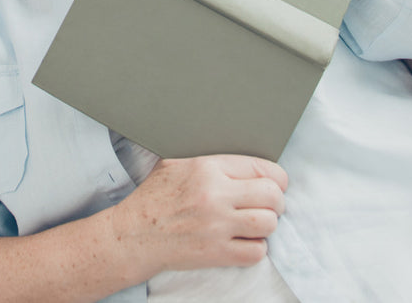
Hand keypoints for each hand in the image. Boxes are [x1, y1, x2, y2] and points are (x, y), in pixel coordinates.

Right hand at [111, 155, 286, 274]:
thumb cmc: (154, 197)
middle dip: (277, 201)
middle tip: (270, 205)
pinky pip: (256, 252)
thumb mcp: (176, 163)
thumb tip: (238, 159)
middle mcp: (216, 195)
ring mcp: (217, 226)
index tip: (276, 184)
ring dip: (267, 225)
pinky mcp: (217, 253)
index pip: (261, 167)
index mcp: (207, 167)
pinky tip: (245, 241)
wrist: (135, 234)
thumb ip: (208, 159)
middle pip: (272, 195)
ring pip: (268, 223)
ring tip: (257, 223)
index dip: (276, 177)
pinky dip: (256, 248)